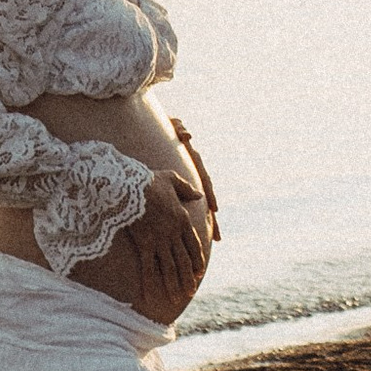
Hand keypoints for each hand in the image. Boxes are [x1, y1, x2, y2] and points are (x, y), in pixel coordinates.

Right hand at [73, 168, 211, 326]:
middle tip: (190, 292)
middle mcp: (173, 233)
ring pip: (170, 267)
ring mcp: (159, 240)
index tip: (199, 273)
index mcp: (182, 219)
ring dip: (174, 284)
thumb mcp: (173, 180)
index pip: (193, 245)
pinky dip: (150, 283)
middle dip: (188, 278)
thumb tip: (200, 195)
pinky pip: (148, 268)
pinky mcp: (144, 245)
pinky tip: (151, 295)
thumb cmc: (150, 181)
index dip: (197, 261)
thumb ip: (187, 189)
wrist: (130, 186)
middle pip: (184, 260)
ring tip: (178, 298)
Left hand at [173, 126, 221, 241]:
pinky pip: (182, 209)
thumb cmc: (165, 129)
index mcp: (192, 163)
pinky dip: (186, 224)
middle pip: (204, 202)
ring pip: (195, 210)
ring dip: (202, 226)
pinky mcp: (175, 191)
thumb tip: (187, 135)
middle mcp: (191, 177)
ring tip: (206, 244)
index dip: (210, 195)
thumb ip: (179, 128)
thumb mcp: (172, 127)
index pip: (204, 181)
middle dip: (211, 220)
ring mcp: (183, 186)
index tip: (214, 209)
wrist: (153, 130)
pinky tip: (186, 238)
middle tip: (217, 236)